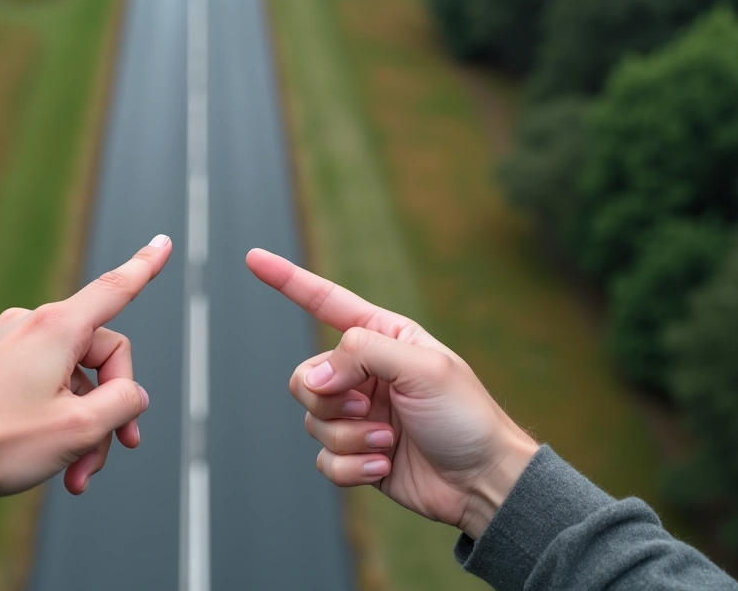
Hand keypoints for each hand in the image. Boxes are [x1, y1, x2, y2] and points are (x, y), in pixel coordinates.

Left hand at [0, 236, 172, 498]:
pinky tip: (38, 458)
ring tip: (71, 475)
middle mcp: (28, 326)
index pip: (115, 289)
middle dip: (108, 411)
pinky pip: (33, 387)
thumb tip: (130, 395)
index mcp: (56, 329)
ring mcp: (2, 346)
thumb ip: (123, 405)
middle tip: (105, 456)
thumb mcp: (80, 429)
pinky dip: (47, 421)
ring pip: (65, 381)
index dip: (146, 266)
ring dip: (78, 426)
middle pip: (96, 359)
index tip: (164, 242)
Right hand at [246, 249, 537, 538]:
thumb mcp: (422, 367)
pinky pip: (324, 459)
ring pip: (313, 421)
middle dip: (332, 399)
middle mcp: (364, 373)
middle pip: (305, 376)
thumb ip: (361, 354)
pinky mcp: (357, 454)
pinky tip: (385, 467)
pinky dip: (352, 467)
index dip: (287, 279)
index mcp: (382, 337)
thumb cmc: (465, 416)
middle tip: (371, 409)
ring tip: (390, 442)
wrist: (484, 480)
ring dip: (351, 438)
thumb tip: (311, 378)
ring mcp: (359, 415)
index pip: (324, 301)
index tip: (253, 257)